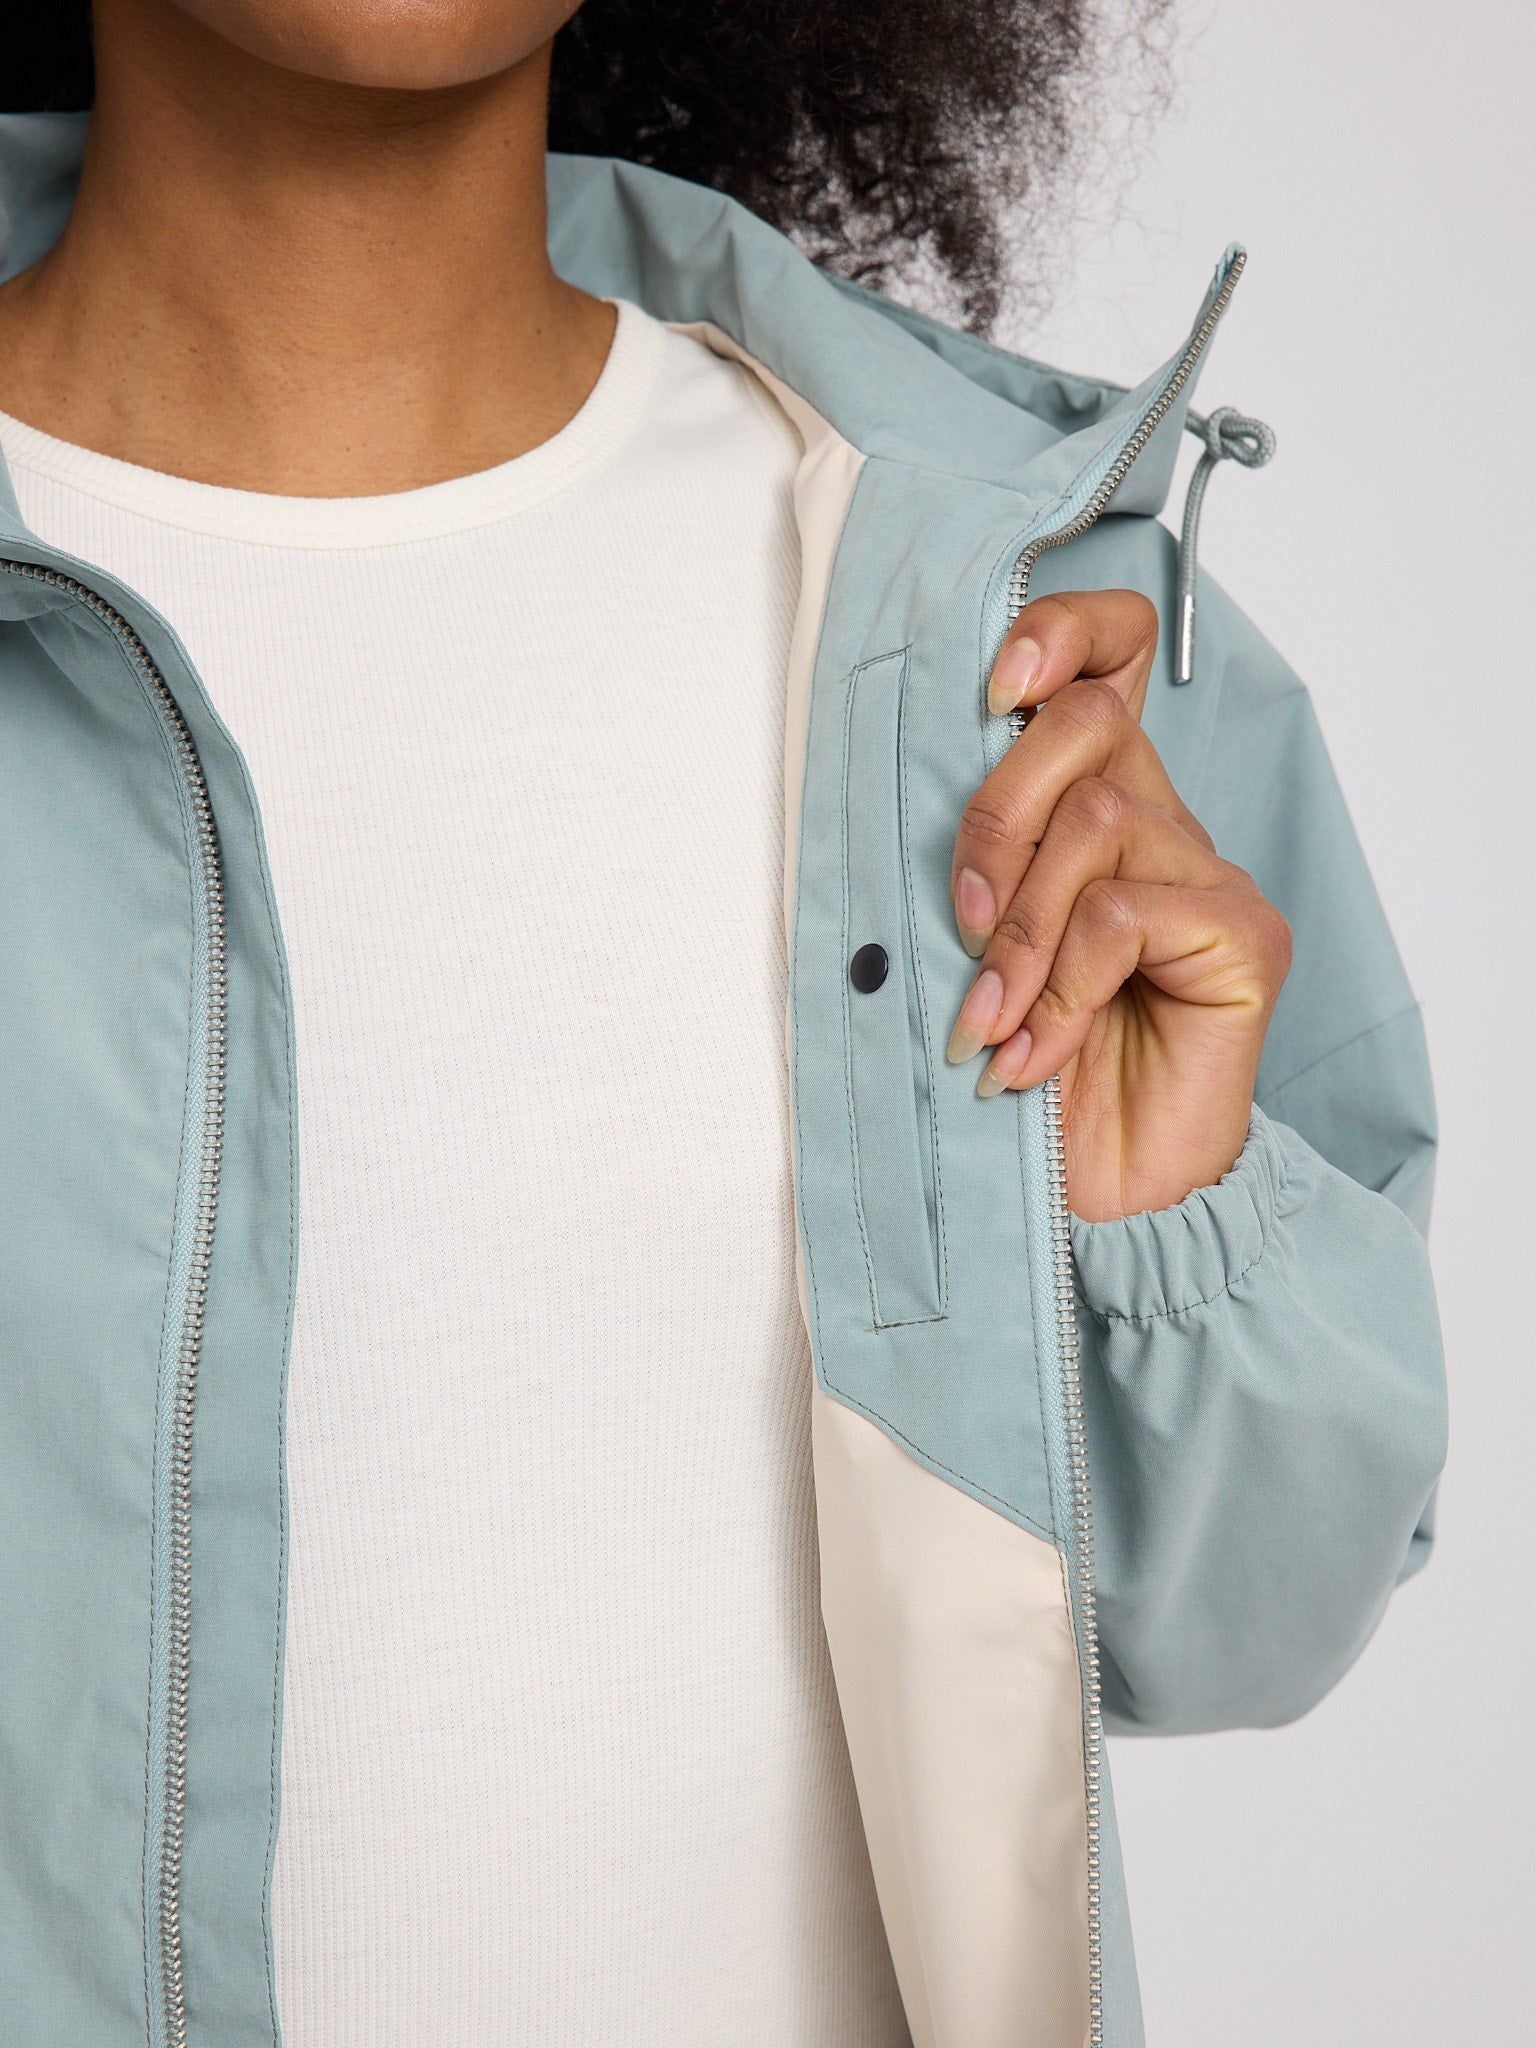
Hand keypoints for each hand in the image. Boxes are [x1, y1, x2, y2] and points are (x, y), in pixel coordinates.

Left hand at [946, 589, 1291, 1222]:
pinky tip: (1032, 1052)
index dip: (1060, 635)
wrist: (1094, 1204)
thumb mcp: (967, 948)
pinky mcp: (1244, 938)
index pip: (1107, 662)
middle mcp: (1160, 827)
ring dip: (1016, 930)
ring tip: (988, 1020)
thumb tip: (900, 779)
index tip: (988, 687)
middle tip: (958, 927)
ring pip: (1099, 820)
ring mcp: (1209, 880)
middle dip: (994, 818)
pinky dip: (1058, 984)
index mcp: (1094, 808)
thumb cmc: (1020, 1073)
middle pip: (1086, 726)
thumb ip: (969, 862)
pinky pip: (1124, 913)